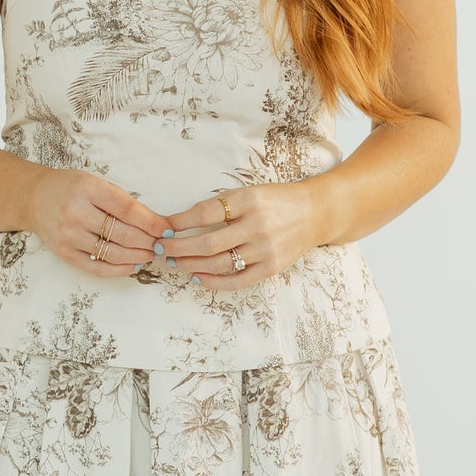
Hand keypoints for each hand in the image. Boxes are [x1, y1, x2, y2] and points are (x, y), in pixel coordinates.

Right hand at [25, 169, 173, 279]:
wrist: (34, 198)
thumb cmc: (71, 188)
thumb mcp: (96, 183)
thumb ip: (122, 201)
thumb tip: (156, 223)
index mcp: (88, 189)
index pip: (127, 209)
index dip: (151, 222)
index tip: (167, 230)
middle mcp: (76, 212)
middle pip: (122, 234)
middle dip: (148, 241)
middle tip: (161, 244)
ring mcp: (69, 235)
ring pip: (112, 253)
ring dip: (137, 256)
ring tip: (150, 254)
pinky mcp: (64, 253)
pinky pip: (96, 268)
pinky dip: (118, 270)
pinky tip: (132, 265)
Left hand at [157, 181, 323, 288]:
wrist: (313, 214)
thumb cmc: (274, 202)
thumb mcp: (248, 193)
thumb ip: (220, 205)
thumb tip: (180, 222)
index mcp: (248, 200)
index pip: (205, 213)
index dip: (180, 221)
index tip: (166, 226)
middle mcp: (256, 225)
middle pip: (207, 243)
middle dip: (178, 247)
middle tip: (161, 248)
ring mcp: (265, 249)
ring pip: (218, 263)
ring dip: (190, 265)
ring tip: (175, 262)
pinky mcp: (271, 268)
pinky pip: (237, 281)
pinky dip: (213, 282)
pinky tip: (197, 277)